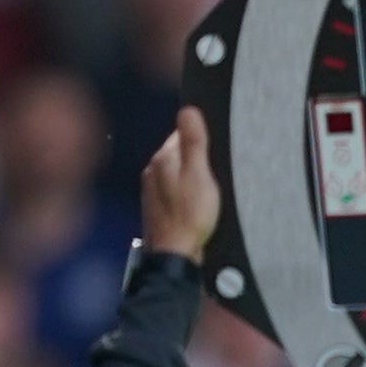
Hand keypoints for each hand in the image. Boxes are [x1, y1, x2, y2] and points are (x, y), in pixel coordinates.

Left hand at [141, 106, 224, 263]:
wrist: (175, 257)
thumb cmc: (191, 216)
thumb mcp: (200, 175)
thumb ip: (194, 142)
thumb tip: (188, 109)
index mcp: (163, 158)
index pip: (182, 133)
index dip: (201, 140)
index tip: (215, 154)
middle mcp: (152, 170)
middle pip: (178, 153)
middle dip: (195, 159)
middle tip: (214, 175)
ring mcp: (151, 190)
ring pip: (175, 173)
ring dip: (189, 178)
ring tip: (205, 193)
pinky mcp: (155, 207)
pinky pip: (172, 191)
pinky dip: (183, 194)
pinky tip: (193, 206)